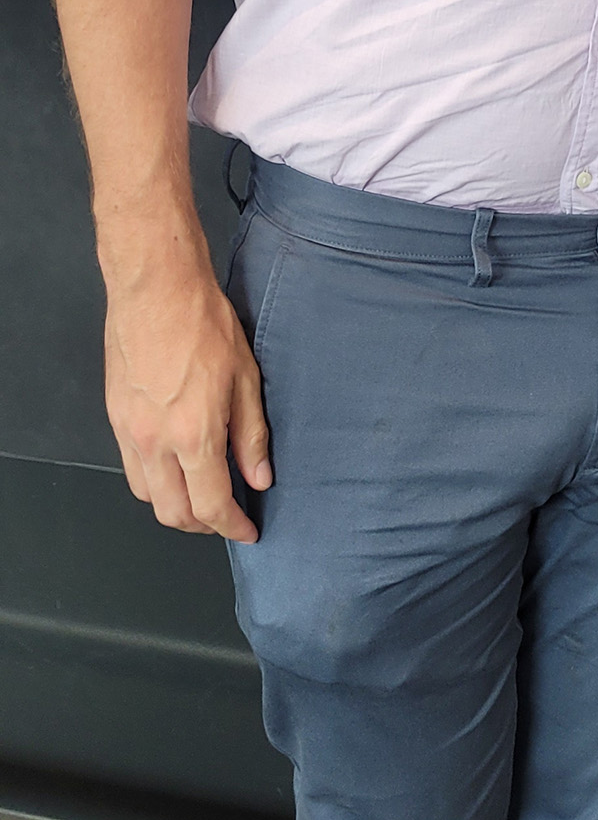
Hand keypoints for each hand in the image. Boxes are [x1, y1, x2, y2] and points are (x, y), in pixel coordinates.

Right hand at [104, 257, 271, 542]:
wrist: (155, 289)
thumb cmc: (202, 322)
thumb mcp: (245, 377)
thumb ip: (251, 435)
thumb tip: (259, 477)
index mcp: (194, 434)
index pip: (212, 505)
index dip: (232, 527)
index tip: (247, 530)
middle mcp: (156, 442)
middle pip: (174, 513)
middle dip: (203, 525)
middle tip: (226, 517)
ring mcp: (130, 432)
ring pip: (148, 496)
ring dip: (175, 507)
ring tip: (201, 496)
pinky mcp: (115, 419)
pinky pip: (132, 469)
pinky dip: (154, 482)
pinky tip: (174, 468)